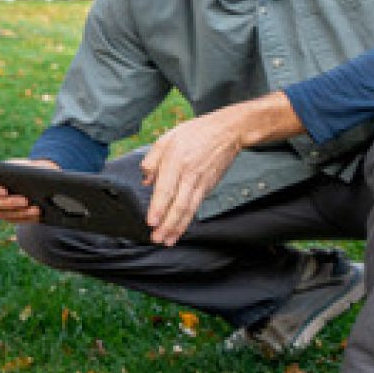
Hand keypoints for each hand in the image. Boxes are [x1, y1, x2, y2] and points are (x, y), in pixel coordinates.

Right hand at [0, 158, 58, 224]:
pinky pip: (13, 219)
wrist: (38, 178)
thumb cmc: (26, 168)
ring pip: (2, 214)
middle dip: (9, 202)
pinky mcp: (8, 216)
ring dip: (18, 211)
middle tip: (25, 200)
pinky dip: (26, 217)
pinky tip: (37, 212)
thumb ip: (15, 171)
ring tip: (34, 207)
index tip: (4, 191)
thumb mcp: (21, 166)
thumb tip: (18, 178)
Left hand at [140, 112, 245, 245]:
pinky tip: (179, 229)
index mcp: (176, 162)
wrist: (227, 131)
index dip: (159, 208)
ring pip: (189, 210)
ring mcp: (201, 183)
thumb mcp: (166, 139)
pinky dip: (187, 221)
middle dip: (167, 225)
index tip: (151, 223)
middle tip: (157, 239)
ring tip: (167, 241)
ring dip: (177, 228)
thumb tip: (146, 181)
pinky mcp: (208, 187)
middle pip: (178, 205)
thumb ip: (151, 160)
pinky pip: (196, 207)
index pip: (166, 190)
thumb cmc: (194, 133)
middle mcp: (189, 175)